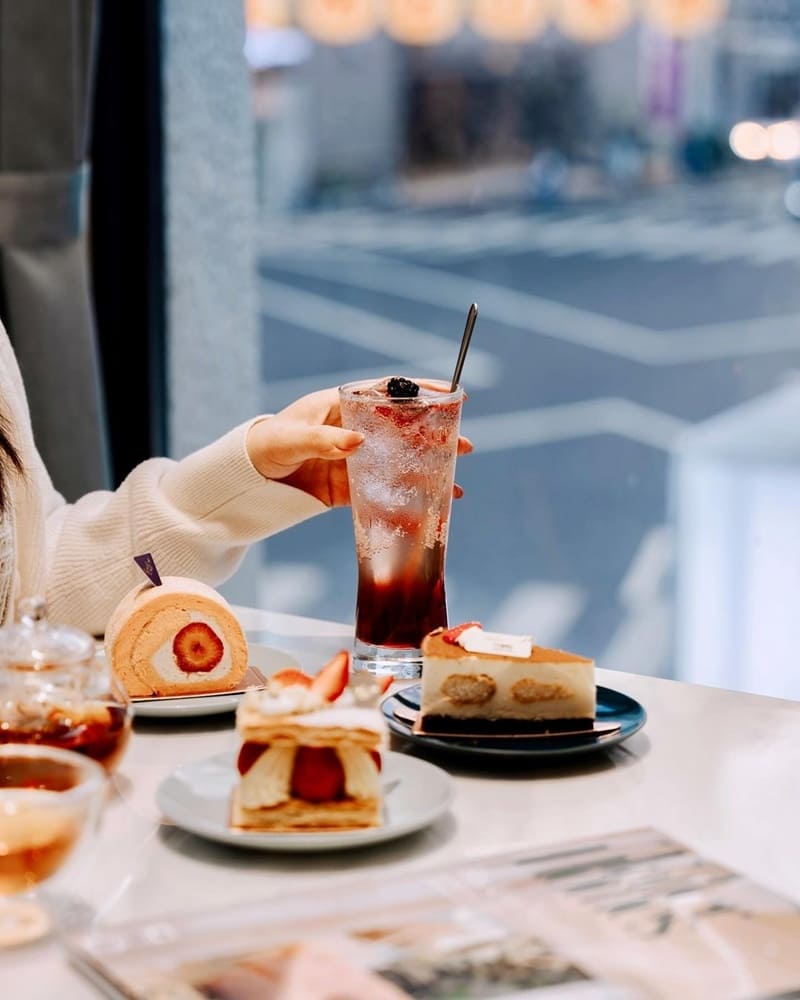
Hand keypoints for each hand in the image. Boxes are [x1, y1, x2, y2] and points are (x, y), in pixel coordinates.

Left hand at [247, 387, 473, 506]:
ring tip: (456, 484)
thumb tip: (358, 441)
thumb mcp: (291, 439)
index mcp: (343, 406)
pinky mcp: (349, 487)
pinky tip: (427, 510)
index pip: (388, 392)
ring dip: (428, 471)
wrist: (247, 480)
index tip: (450, 393)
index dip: (421, 391)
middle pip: (404, 429)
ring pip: (399, 462)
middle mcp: (356, 430)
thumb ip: (323, 441)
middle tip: (466, 446)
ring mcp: (355, 459)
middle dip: (436, 437)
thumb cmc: (267, 445)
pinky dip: (405, 502)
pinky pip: (382, 492)